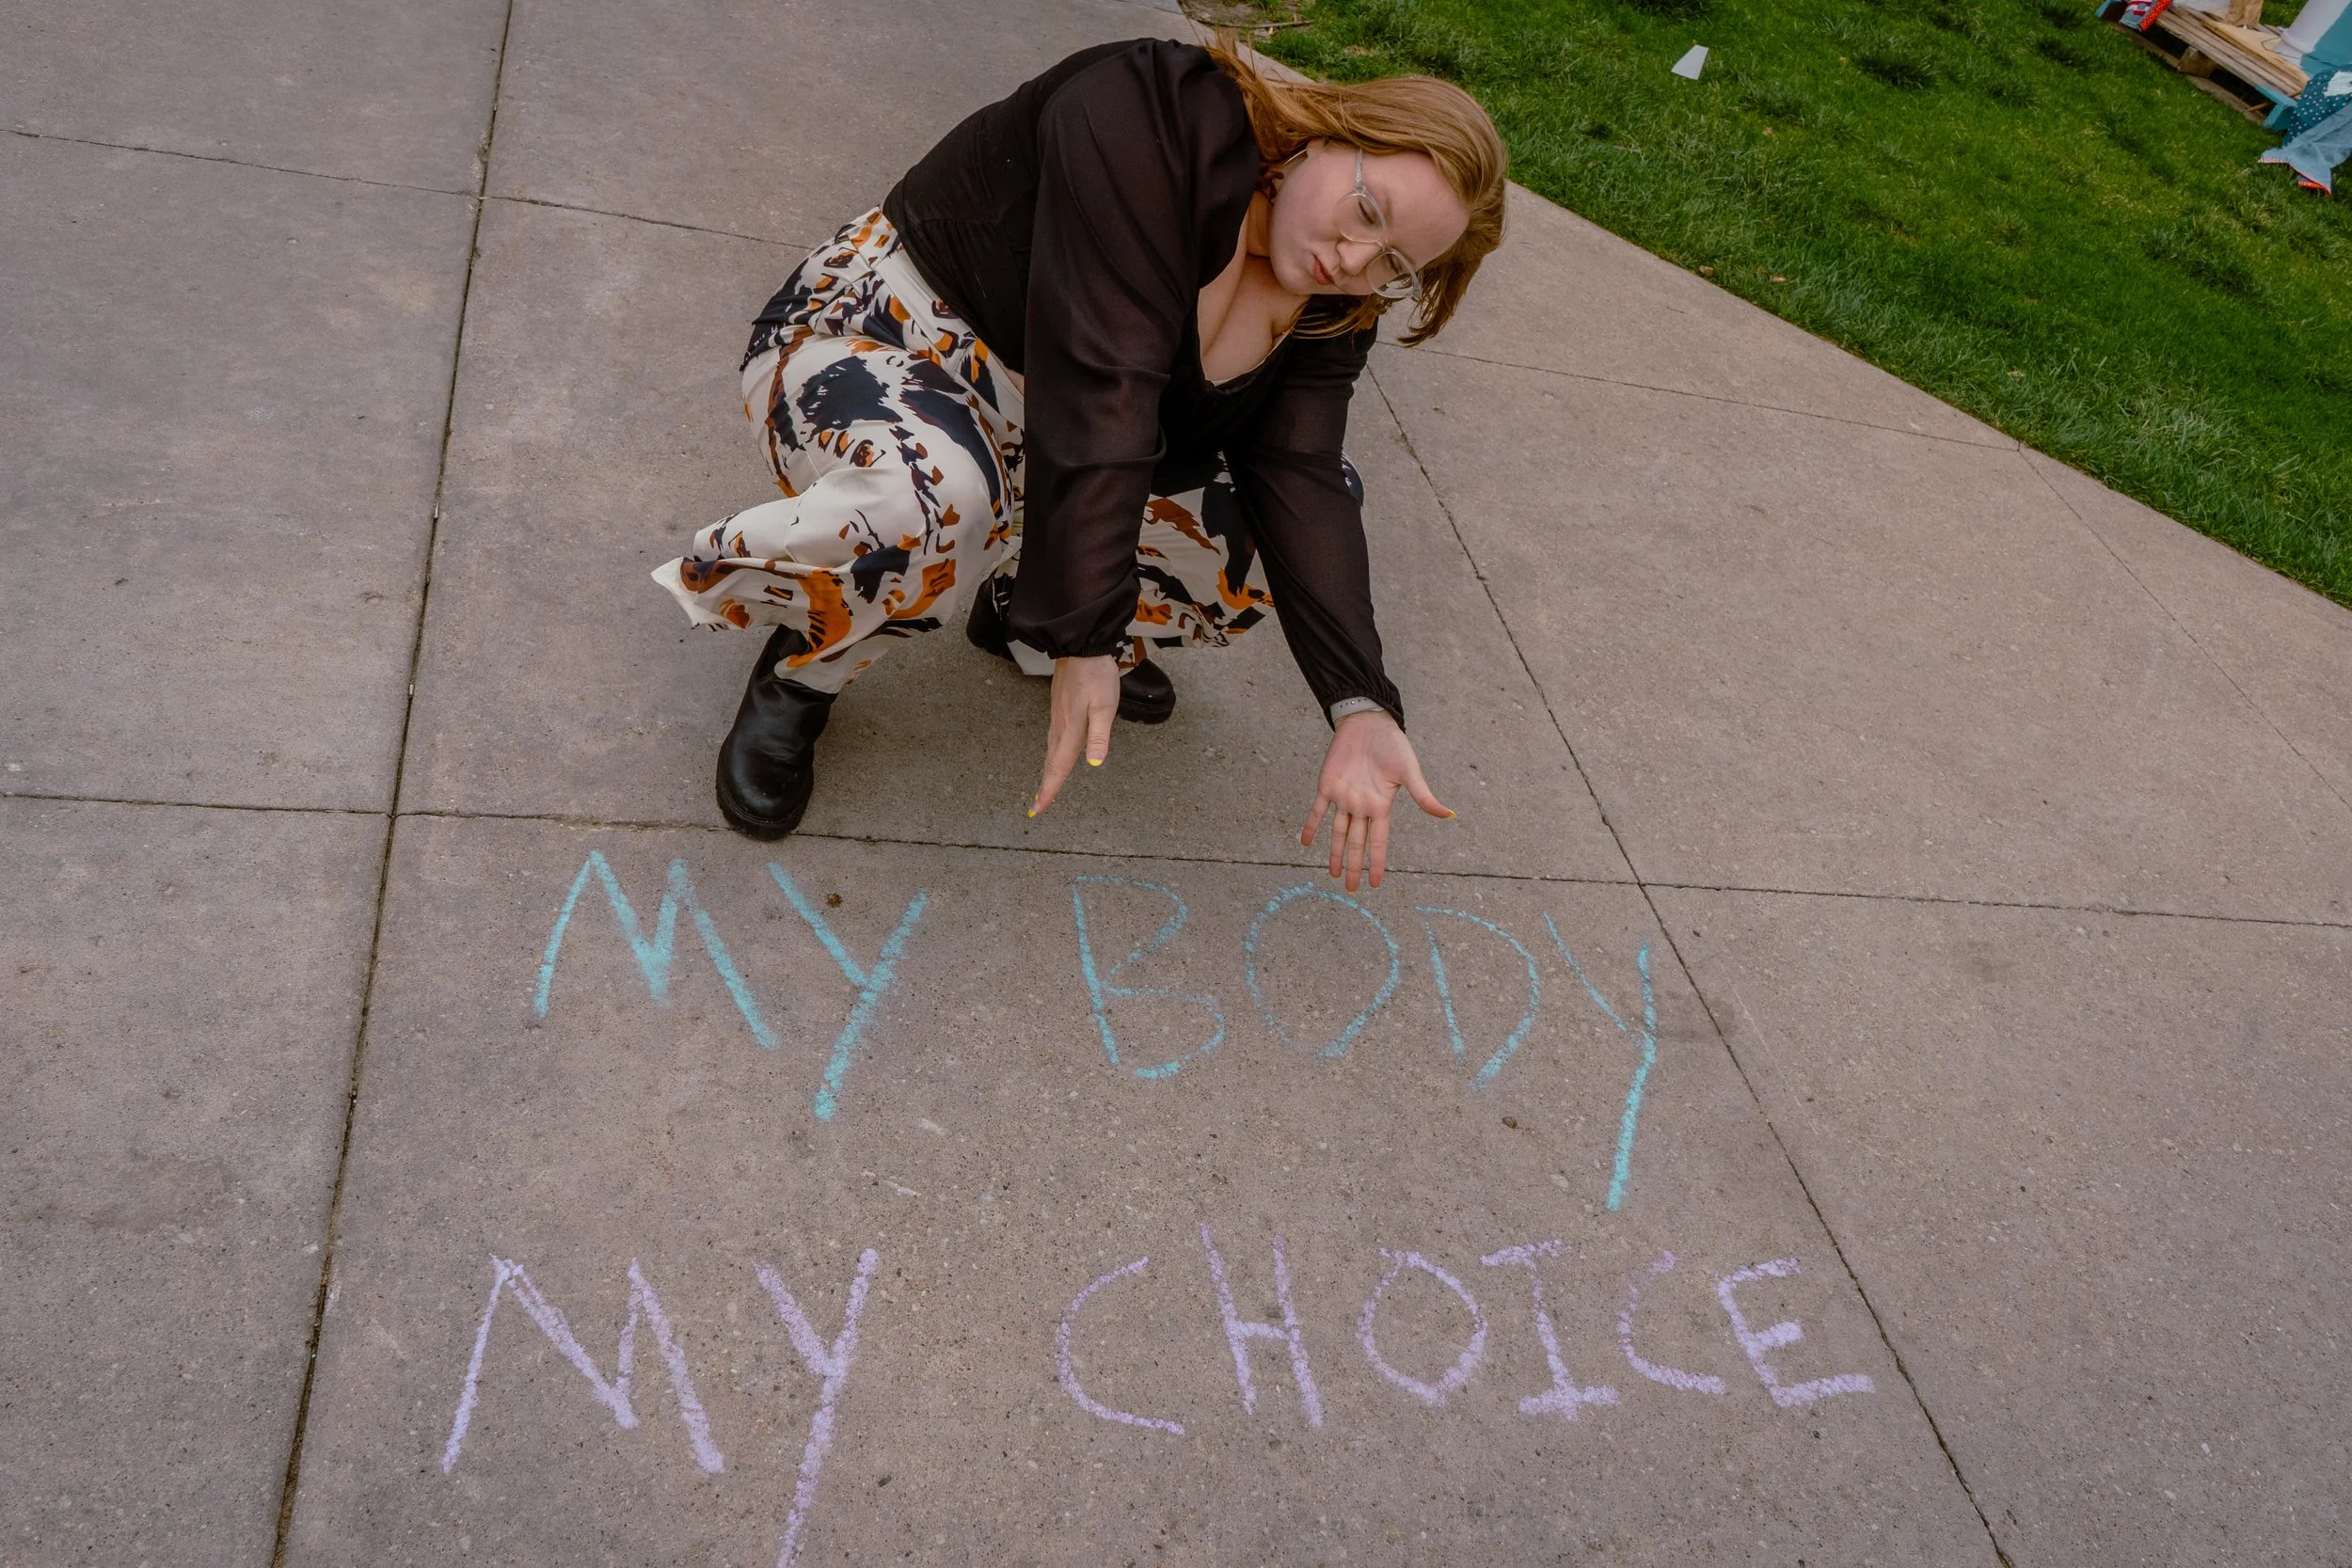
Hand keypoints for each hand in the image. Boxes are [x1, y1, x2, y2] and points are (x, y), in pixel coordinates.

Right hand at [1030, 654, 1120, 816]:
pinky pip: (1053, 739)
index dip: (1050, 789)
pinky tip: (1054, 755)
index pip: (1059, 766)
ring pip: (1051, 751)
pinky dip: (1051, 755)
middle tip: (1038, 805)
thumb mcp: (1105, 705)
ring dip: (1048, 771)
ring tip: (1046, 787)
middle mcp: (1060, 727)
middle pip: (1051, 763)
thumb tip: (1094, 763)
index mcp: (1071, 729)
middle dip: (1046, 785)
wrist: (1081, 647)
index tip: (1039, 808)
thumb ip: (1099, 735)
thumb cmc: (1095, 674)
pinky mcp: (1059, 709)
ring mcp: (1058, 718)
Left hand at [1300, 709, 1451, 890]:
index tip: (1376, 884)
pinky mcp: (1327, 785)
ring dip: (1333, 853)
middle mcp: (1362, 806)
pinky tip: (1304, 842)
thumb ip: (1423, 796)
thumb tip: (1447, 815)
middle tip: (1350, 889)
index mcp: (1381, 806)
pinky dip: (1311, 826)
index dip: (1376, 863)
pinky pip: (1317, 810)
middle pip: (1355, 843)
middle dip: (1353, 866)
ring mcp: (1343, 797)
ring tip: (1332, 873)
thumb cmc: (1393, 745)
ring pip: (1337, 832)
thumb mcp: (1410, 772)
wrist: (1369, 722)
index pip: (1378, 842)